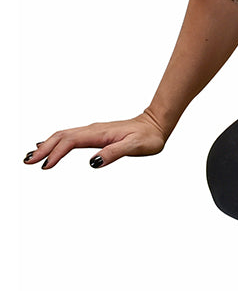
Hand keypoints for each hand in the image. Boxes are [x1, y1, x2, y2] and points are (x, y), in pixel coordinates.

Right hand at [24, 110, 169, 169]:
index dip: (56, 153)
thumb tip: (93, 163)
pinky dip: (56, 141)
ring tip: (31, 156)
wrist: (157, 124)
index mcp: (100, 133)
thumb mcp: (136, 147)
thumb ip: (115, 153)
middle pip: (61, 136)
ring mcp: (93, 131)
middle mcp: (93, 130)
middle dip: (43, 148)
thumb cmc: (149, 137)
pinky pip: (70, 136)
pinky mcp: (95, 134)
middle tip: (27, 161)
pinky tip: (48, 146)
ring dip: (46, 145)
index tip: (45, 166)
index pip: (71, 141)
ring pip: (64, 135)